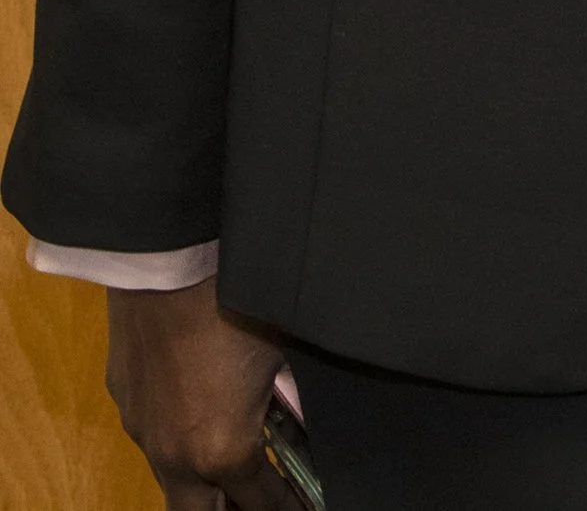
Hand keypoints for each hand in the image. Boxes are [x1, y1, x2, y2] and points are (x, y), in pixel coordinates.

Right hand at [105, 277, 298, 509]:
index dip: (287, 507)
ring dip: (200, 482)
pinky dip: (176, 440)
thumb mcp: (281, 352)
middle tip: (257, 500)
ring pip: (172, 481)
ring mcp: (143, 430)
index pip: (261, 502)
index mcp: (223, 450)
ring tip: (228, 467)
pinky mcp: (124, 399)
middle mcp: (176, 456)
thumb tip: (298, 417)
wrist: (167, 260)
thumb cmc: (238, 301)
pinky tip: (194, 412)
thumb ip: (288, 399)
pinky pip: (151, 437)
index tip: (303, 505)